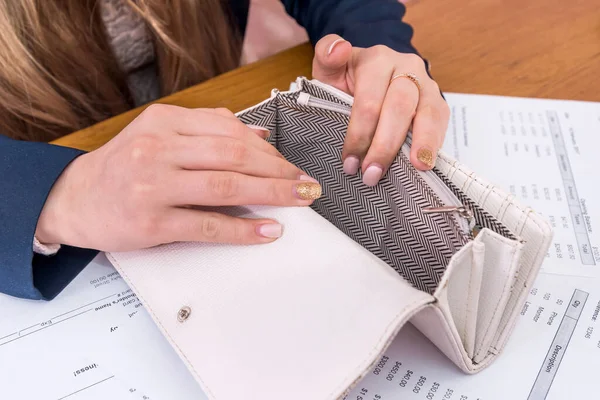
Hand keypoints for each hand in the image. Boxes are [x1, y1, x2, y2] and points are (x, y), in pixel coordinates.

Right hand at [35, 105, 321, 250]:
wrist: (73, 200)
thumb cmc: (122, 167)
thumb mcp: (158, 134)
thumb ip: (207, 129)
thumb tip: (259, 134)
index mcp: (164, 122)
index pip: (229, 131)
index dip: (268, 149)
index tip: (290, 164)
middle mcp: (158, 149)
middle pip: (234, 156)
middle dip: (279, 170)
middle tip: (307, 182)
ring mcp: (154, 186)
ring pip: (226, 187)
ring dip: (271, 194)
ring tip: (299, 199)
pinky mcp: (152, 223)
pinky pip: (208, 225)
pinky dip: (243, 229)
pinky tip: (268, 230)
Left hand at [312, 34, 449, 185]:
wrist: (371, 76)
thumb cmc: (347, 81)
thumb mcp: (330, 69)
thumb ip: (326, 55)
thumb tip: (337, 49)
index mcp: (376, 60)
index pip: (368, 101)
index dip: (358, 135)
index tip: (349, 163)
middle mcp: (405, 67)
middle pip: (399, 107)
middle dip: (385, 145)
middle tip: (372, 174)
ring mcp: (425, 83)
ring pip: (428, 111)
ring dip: (421, 143)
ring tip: (417, 168)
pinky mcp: (437, 100)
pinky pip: (441, 120)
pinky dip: (435, 142)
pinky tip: (428, 163)